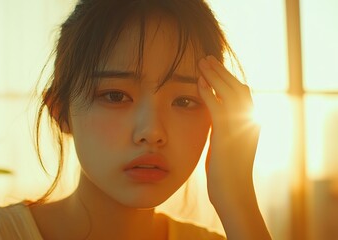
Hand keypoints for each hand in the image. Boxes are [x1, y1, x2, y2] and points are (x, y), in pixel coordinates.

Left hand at [197, 55, 269, 238]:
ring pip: (229, 92)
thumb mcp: (227, 146)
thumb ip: (224, 129)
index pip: (242, 93)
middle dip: (222, 71)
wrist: (233, 193)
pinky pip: (217, 107)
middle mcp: (249, 121)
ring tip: (201, 62)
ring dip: (215, 75)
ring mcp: (240, 127)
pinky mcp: (227, 135)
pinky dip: (208, 93)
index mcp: (251, 123)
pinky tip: (198, 83)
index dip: (229, 78)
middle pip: (237, 87)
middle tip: (207, 58)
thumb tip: (215, 118)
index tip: (216, 68)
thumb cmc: (228, 174)